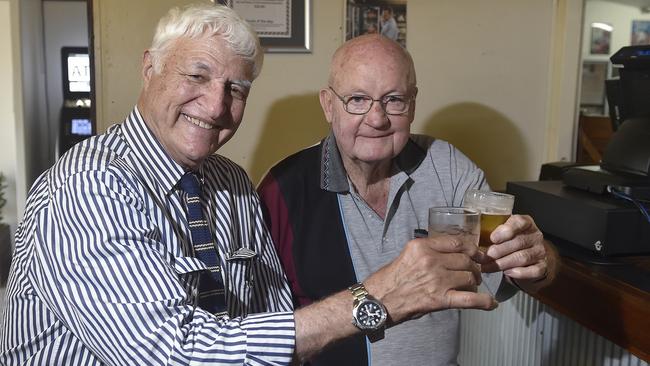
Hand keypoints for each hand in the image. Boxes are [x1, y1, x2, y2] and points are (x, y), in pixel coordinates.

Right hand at [364, 235, 497, 325]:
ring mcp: (437, 280)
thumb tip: (451, 253)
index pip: (457, 243)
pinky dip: (484, 302)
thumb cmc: (391, 278)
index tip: (477, 254)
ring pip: (469, 277)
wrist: (378, 300)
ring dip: (475, 283)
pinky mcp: (440, 299)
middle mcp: (431, 260)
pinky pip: (470, 299)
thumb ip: (429, 251)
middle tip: (475, 274)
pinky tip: (491, 304)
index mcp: (422, 246)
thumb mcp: (408, 254)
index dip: (472, 248)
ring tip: (473, 286)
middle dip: (474, 267)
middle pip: (465, 260)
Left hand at [480, 214, 557, 291]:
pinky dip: (519, 273)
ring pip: (523, 257)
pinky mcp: (543, 266)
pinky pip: (533, 271)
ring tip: (487, 267)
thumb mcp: (503, 234)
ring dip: (503, 263)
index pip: (519, 222)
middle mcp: (535, 235)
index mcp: (525, 223)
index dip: (506, 230)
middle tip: (484, 257)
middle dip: (499, 251)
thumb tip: (473, 243)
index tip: (493, 238)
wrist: (529, 260)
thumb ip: (493, 234)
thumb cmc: (510, 243)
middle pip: (518, 242)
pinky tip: (507, 273)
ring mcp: (540, 251)